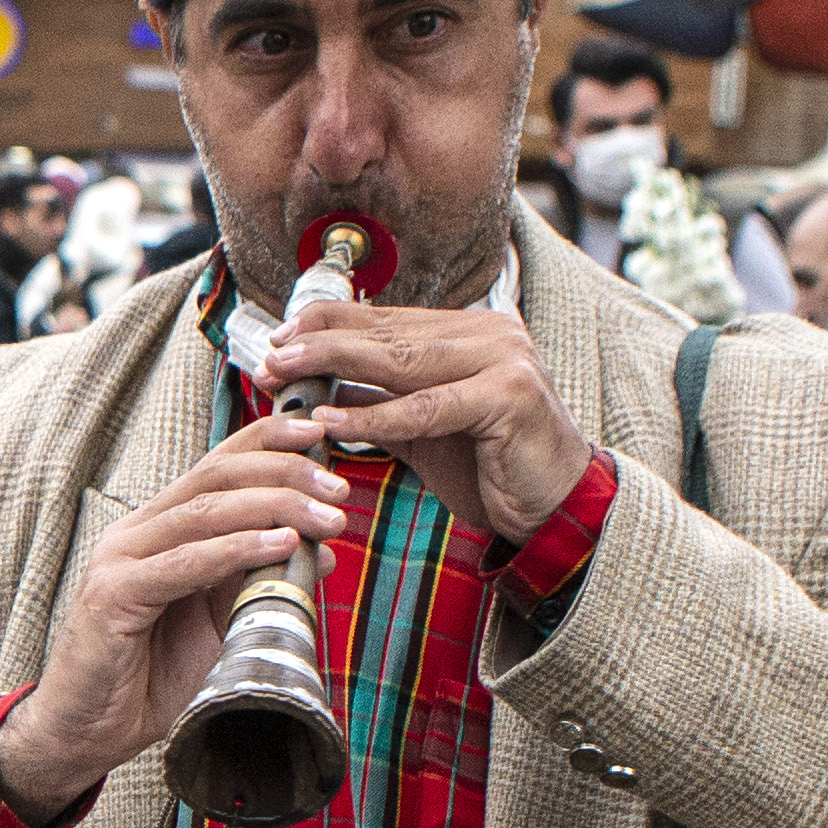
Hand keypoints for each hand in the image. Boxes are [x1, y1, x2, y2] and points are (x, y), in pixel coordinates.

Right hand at [0, 414, 349, 814]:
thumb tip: (320, 548)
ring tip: (326, 518)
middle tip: (338, 490)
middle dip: (285, 473)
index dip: (269, 441)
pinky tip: (280, 546)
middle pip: (216, 477)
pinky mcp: (112, 595)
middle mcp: (136, 532)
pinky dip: (236, 550)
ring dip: (274, 508)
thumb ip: (259, 579)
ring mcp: (119, 559)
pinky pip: (183, 563)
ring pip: (204, 511)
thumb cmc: (150, 677)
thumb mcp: (220, 620)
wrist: (88, 730)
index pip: (217, 464)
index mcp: (159, 528)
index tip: (324, 437)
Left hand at [268, 297, 591, 542]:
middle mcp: (490, 334)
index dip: (328, 327)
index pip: (387, 320)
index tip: (278, 340)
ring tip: (284, 372)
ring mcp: (505, 360)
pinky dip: (373, 416)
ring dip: (335, 365)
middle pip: (388, 334)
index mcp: (470, 332)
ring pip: (402, 361)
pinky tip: (329, 421)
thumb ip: (377, 402)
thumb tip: (317, 387)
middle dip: (321, 344)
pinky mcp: (510, 397)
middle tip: (271, 353)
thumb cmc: (490, 468)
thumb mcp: (421, 430)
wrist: (556, 507)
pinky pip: (425, 408)